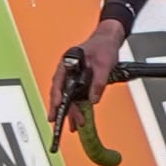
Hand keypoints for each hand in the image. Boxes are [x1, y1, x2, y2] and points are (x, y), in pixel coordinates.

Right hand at [53, 20, 124, 140]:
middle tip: (60, 123)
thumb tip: (93, 99)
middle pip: (61, 93)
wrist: (109, 39)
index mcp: (67, 63)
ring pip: (67, 97)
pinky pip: (75, 96)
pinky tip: (78, 118)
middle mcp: (66, 71)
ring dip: (70, 111)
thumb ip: (98, 82)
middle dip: (62, 109)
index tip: (56, 108)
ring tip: (72, 126)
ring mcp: (72, 76)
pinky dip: (77, 107)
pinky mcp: (79, 81)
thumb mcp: (104, 64)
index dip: (56, 97)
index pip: (58, 83)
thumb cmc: (104, 46)